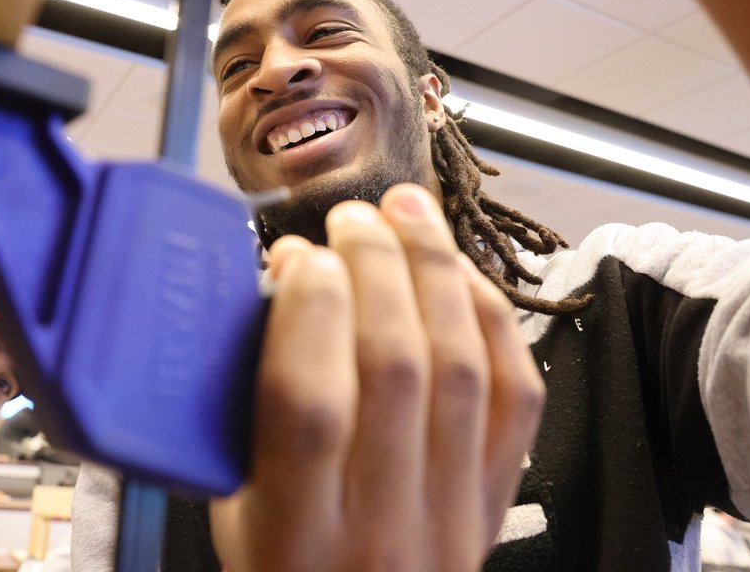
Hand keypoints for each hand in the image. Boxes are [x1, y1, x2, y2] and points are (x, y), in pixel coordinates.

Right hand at [209, 184, 544, 570]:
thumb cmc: (286, 568)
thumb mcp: (233, 507)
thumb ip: (243, 409)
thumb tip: (278, 288)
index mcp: (295, 531)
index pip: (310, 407)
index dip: (309, 312)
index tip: (298, 258)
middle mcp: (382, 523)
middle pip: (395, 366)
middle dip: (375, 267)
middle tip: (352, 219)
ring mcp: (452, 511)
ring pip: (461, 365)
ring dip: (434, 271)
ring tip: (407, 214)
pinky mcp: (498, 496)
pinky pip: (517, 392)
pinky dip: (490, 317)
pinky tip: (460, 272)